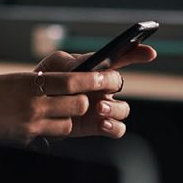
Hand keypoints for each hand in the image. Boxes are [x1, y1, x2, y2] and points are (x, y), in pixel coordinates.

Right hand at [0, 70, 124, 144]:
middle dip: (87, 100)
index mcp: (27, 82)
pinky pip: (50, 135)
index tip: (111, 77)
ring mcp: (29, 124)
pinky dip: (52, 130)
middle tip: (91, 98)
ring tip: (63, 112)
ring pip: (68, 122)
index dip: (95, 80)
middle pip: (77, 102)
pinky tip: (43, 126)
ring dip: (70, 117)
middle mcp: (32, 102)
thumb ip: (18, 82)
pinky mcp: (23, 139)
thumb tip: (30, 83)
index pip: (72, 80)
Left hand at [33, 45, 156, 138]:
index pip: (120, 58)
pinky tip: (103, 124)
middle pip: (119, 83)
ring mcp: (102, 107)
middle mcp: (103, 87)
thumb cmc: (46, 81)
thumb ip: (70, 63)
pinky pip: (118, 128)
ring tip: (100, 108)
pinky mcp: (97, 126)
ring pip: (123, 108)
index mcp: (95, 68)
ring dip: (115, 108)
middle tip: (101, 85)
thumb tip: (86, 69)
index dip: (137, 53)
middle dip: (112, 83)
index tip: (149, 53)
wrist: (32, 107)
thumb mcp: (54, 66)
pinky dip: (114, 127)